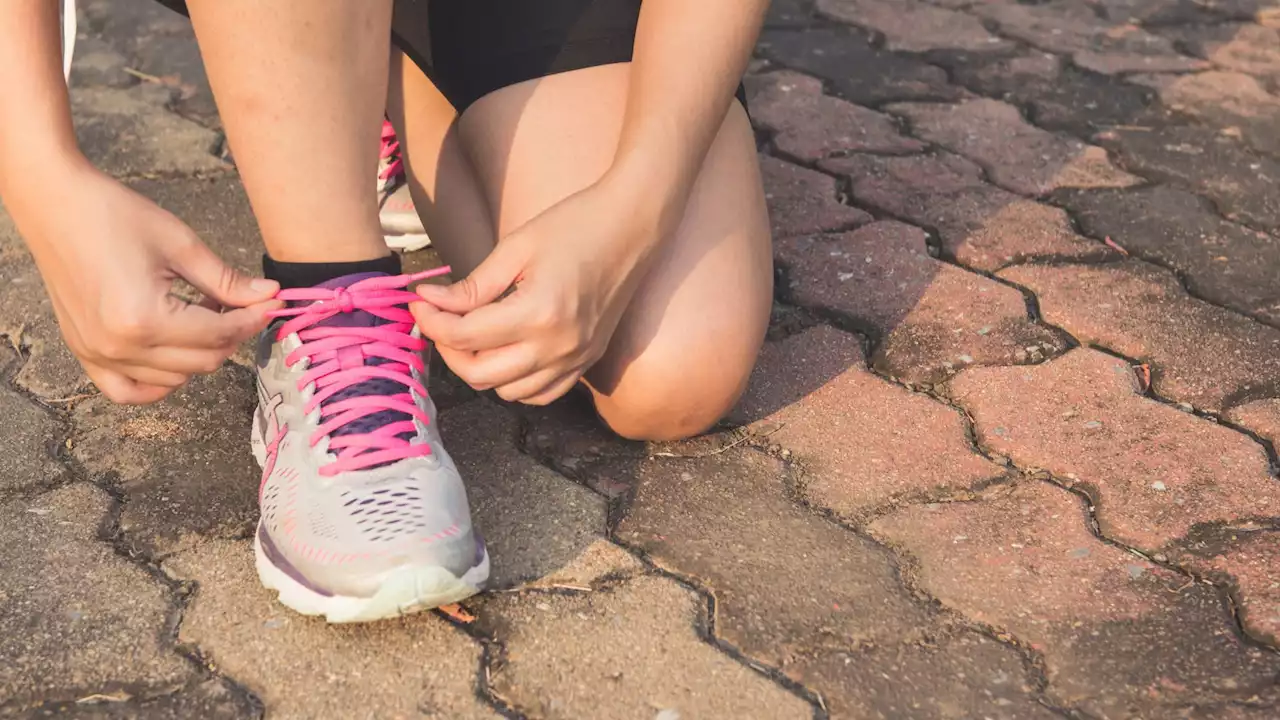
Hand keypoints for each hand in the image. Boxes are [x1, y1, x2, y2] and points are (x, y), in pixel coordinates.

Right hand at [17, 164, 280, 403]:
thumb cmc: (114, 215)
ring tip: (203, 315)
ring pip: (175, 378)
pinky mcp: (84, 352)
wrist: (56, 205)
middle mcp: (120, 346)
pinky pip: (128, 390)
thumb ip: (227, 281)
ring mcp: (98, 354)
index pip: (219, 335)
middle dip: (232, 335)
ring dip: (200, 353)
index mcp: (145, 319)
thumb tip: (270, 295)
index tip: (272, 302)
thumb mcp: (181, 245)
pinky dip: (158, 382)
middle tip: (243, 305)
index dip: (252, 319)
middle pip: (202, 361)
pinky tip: (175, 356)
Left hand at [412, 174, 667, 405]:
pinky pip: (540, 394)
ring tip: (472, 334)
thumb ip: (473, 286)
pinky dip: (515, 382)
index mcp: (538, 313)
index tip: (419, 301)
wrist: (633, 226)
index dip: (432, 320)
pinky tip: (506, 353)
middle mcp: (558, 346)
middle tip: (439, 320)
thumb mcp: (516, 248)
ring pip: (507, 392)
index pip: (465, 336)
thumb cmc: (575, 225)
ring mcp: (576, 359)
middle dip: (448, 349)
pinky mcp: (587, 362)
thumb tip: (430, 301)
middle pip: (480, 374)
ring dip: (480, 368)